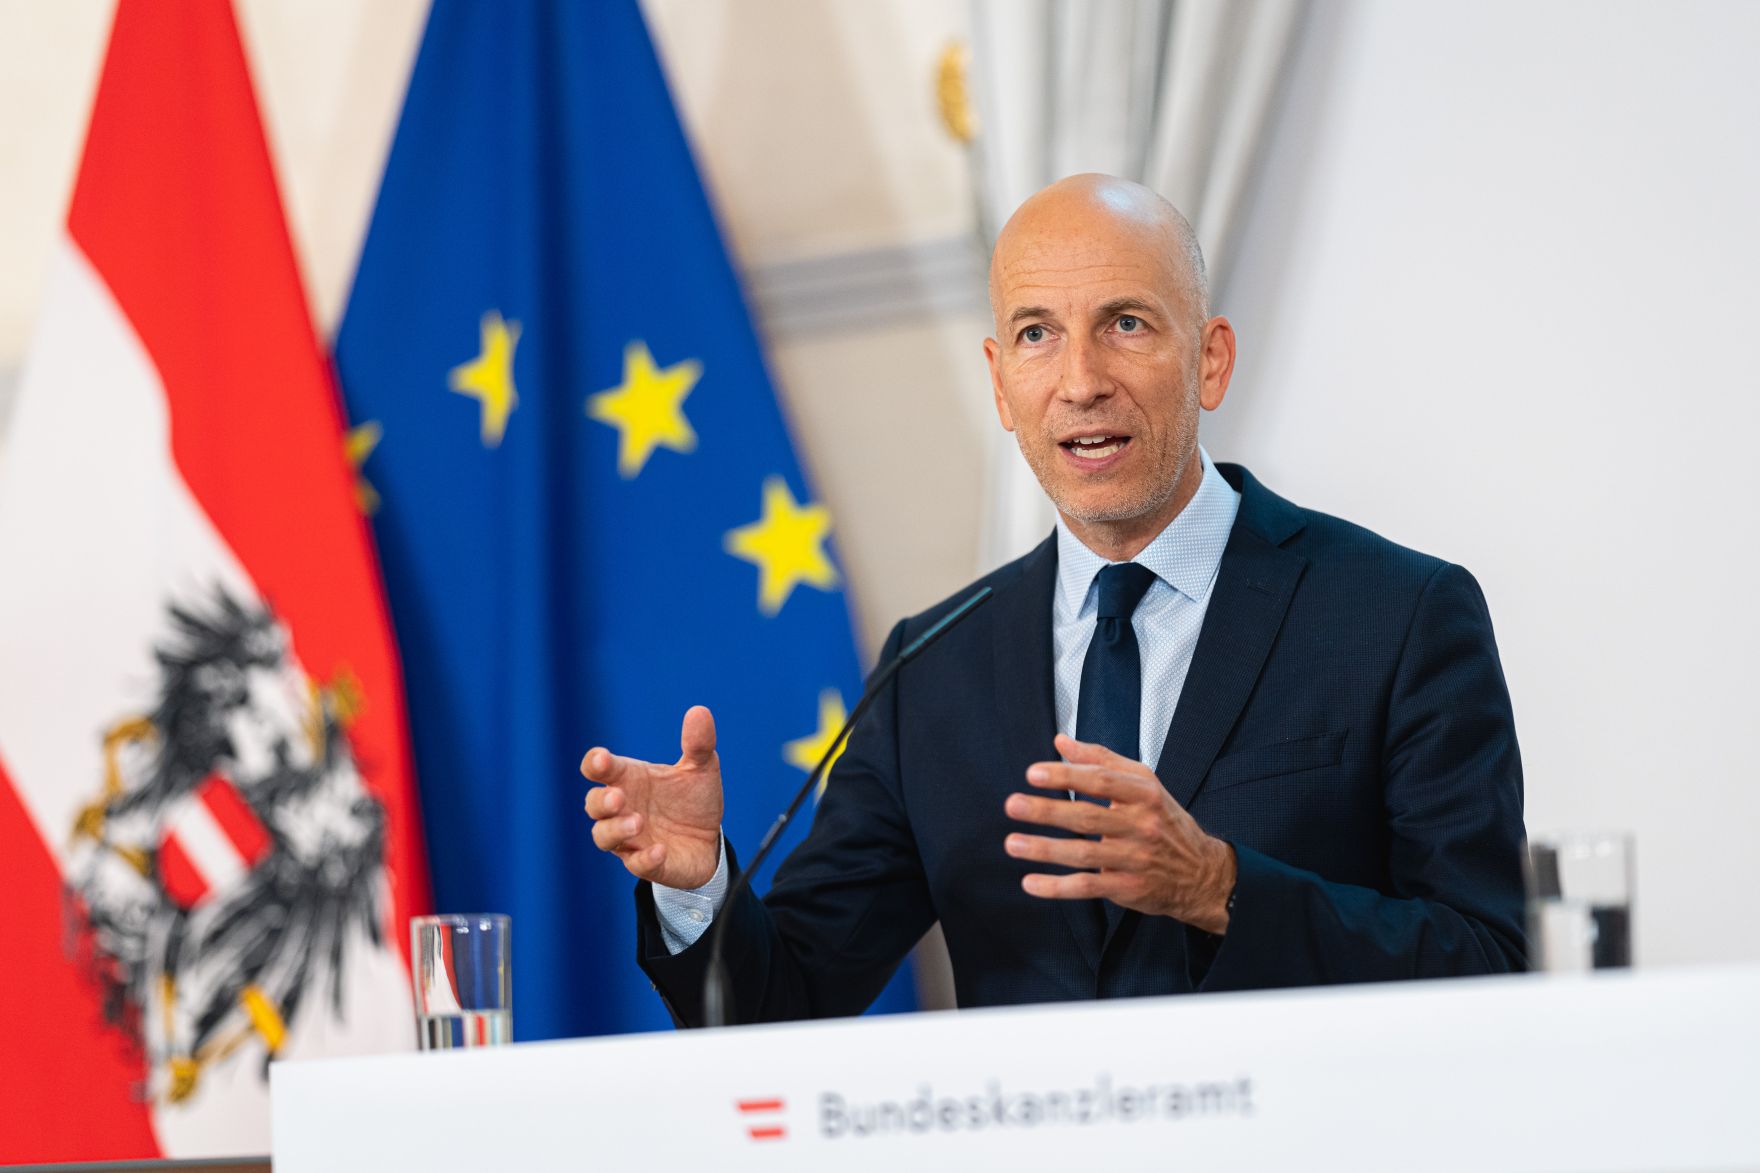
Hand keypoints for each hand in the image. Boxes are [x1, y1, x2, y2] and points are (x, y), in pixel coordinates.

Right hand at [582, 705, 723, 888]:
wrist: (710, 840)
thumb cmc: (693, 801)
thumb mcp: (701, 769)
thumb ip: (698, 744)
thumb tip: (700, 711)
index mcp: (630, 780)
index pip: (599, 769)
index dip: (595, 764)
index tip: (602, 760)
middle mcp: (623, 809)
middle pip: (594, 805)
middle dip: (602, 801)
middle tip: (619, 797)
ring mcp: (631, 839)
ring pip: (604, 837)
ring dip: (617, 829)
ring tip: (638, 822)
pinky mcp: (647, 864)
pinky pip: (636, 864)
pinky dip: (644, 858)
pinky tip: (659, 850)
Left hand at [1003, 733, 1236, 932]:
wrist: (1201, 873)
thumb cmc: (1165, 821)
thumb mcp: (1143, 784)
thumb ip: (1101, 760)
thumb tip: (1061, 742)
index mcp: (1144, 794)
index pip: (1101, 780)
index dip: (1066, 775)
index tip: (1033, 773)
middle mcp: (1141, 825)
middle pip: (1088, 816)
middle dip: (1047, 810)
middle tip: (1013, 804)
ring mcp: (1134, 859)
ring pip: (1083, 854)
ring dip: (1044, 849)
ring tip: (1013, 843)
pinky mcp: (1127, 887)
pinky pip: (1087, 887)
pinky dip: (1057, 887)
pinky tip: (1030, 882)